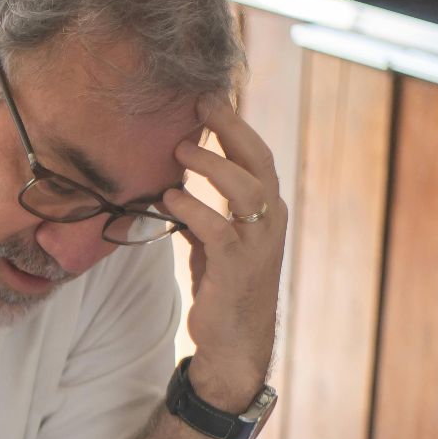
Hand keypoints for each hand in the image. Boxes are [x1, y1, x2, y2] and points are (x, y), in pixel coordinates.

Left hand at [162, 94, 288, 408]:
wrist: (235, 341)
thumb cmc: (224, 286)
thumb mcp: (216, 241)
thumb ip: (205, 211)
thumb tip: (171, 183)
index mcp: (266, 209)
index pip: (256, 155)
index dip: (235, 124)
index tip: (208, 97)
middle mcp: (269, 220)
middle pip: (258, 160)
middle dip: (231, 128)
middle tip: (201, 105)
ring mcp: (257, 243)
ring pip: (245, 189)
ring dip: (211, 165)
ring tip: (179, 151)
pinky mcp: (237, 267)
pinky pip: (217, 229)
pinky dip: (192, 209)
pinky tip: (168, 199)